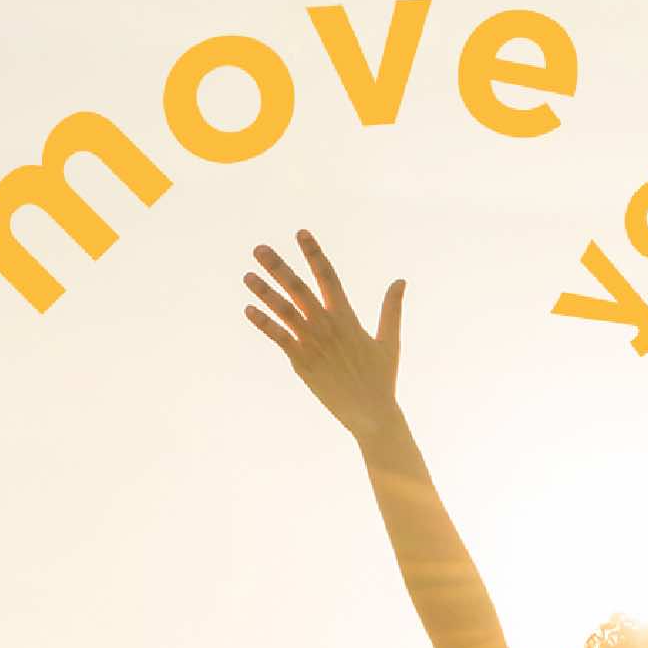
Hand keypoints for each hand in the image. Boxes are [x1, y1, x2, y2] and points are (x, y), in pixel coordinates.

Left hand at [243, 230, 406, 451]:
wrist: (372, 414)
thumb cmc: (382, 379)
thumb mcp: (390, 341)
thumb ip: (391, 309)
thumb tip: (400, 281)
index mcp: (347, 318)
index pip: (328, 277)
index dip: (314, 253)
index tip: (301, 233)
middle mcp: (328, 326)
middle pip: (299, 288)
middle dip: (278, 267)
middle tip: (258, 249)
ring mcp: (313, 344)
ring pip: (284, 310)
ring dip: (264, 291)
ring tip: (247, 275)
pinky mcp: (302, 362)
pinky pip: (279, 337)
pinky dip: (263, 322)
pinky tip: (249, 309)